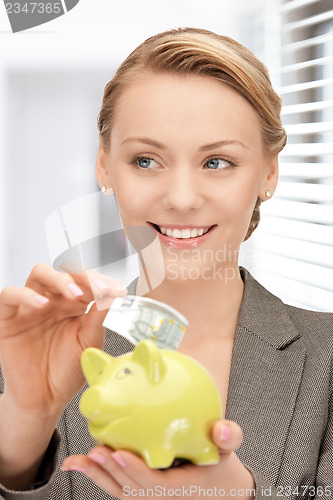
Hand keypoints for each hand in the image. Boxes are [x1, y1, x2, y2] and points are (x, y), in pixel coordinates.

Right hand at [0, 263, 127, 418]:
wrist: (45, 399)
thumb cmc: (65, 371)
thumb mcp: (89, 342)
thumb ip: (99, 317)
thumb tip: (113, 293)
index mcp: (74, 304)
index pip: (87, 281)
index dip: (102, 281)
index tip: (118, 289)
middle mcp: (53, 301)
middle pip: (65, 272)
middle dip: (84, 276)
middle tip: (99, 288)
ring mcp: (31, 307)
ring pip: (39, 274)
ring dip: (59, 278)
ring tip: (75, 294)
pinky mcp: (8, 318)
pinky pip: (9, 295)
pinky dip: (25, 294)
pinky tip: (42, 304)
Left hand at [62, 419, 254, 498]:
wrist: (218, 486)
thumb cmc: (220, 465)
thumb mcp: (228, 450)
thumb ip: (229, 437)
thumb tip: (222, 428)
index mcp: (181, 488)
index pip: (155, 484)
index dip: (135, 470)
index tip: (119, 452)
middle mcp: (162, 497)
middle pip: (131, 488)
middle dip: (111, 471)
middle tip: (94, 451)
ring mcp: (149, 496)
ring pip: (119, 490)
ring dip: (97, 476)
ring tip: (78, 460)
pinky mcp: (141, 491)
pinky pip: (117, 487)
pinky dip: (98, 476)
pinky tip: (80, 463)